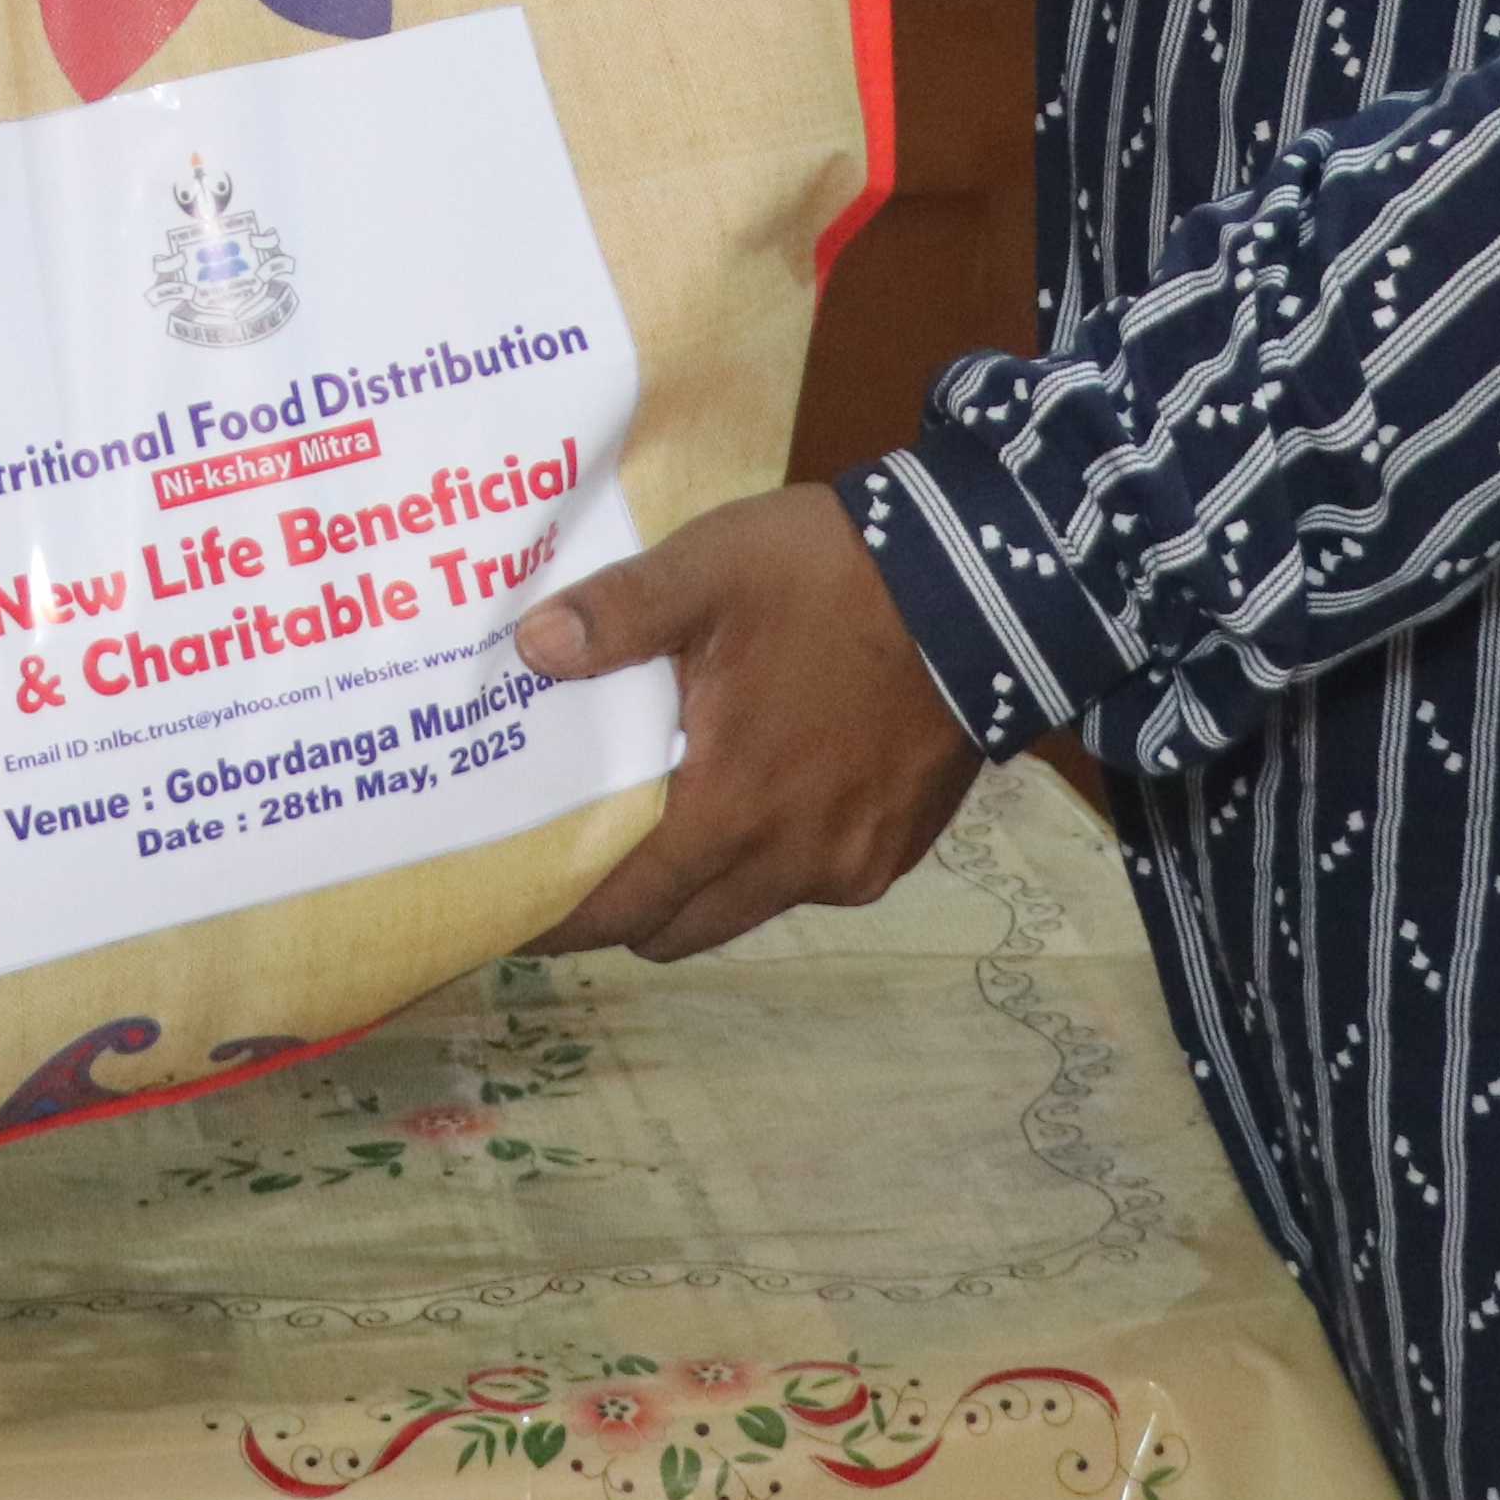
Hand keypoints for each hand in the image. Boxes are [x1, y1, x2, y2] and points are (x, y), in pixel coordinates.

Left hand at [516, 482, 978, 961]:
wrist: (983, 588)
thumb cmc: (833, 575)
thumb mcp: (709, 569)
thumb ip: (616, 615)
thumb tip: (528, 649)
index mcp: (729, 808)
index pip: (622, 905)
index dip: (560, 918)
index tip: (515, 910)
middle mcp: (790, 861)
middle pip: (677, 930)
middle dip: (624, 911)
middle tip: (584, 860)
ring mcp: (850, 863)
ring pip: (744, 910)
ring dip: (700, 888)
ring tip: (668, 825)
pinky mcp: (896, 850)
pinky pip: (809, 882)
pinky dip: (770, 861)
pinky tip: (762, 795)